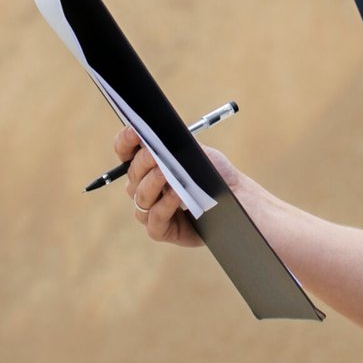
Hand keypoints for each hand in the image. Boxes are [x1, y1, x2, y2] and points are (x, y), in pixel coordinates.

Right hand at [112, 126, 242, 247]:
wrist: (237, 196)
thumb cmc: (213, 172)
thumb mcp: (195, 151)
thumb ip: (173, 145)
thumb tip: (155, 135)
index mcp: (148, 165)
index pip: (125, 152)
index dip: (125, 142)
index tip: (134, 131)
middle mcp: (145, 187)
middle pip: (132, 174)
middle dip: (142, 162)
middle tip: (154, 154)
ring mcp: (151, 210)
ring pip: (141, 197)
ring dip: (152, 183)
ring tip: (166, 174)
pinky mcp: (162, 230)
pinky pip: (154, 219)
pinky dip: (164, 205)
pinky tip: (176, 195)